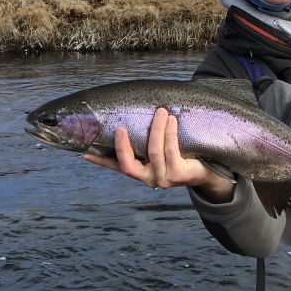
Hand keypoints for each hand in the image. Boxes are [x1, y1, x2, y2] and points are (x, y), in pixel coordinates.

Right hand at [82, 107, 233, 199]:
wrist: (206, 171)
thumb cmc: (179, 154)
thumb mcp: (158, 147)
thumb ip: (144, 138)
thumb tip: (132, 113)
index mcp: (140, 171)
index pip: (115, 166)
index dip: (99, 159)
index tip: (84, 152)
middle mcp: (148, 178)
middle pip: (129, 166)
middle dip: (123, 146)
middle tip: (121, 128)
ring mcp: (163, 178)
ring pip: (154, 152)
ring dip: (157, 129)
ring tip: (161, 111)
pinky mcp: (178, 175)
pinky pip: (171, 151)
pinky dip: (170, 133)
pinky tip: (172, 120)